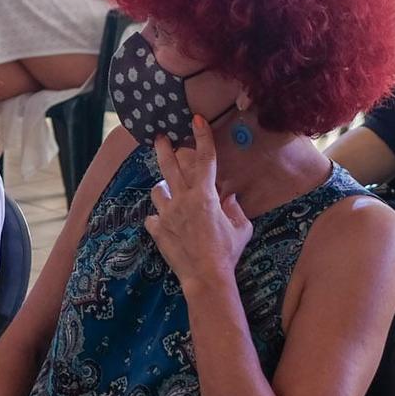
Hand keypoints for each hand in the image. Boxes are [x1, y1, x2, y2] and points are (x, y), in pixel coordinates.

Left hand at [145, 117, 252, 292]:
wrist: (206, 277)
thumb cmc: (228, 252)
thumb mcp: (240, 227)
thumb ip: (233, 209)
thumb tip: (228, 198)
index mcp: (205, 195)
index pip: (205, 158)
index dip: (202, 136)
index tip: (196, 118)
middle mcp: (182, 200)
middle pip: (170, 166)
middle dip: (164, 148)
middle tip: (159, 137)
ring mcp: (166, 214)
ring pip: (157, 190)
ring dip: (163, 189)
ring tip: (169, 193)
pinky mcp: (157, 230)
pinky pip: (153, 217)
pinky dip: (159, 218)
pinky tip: (166, 224)